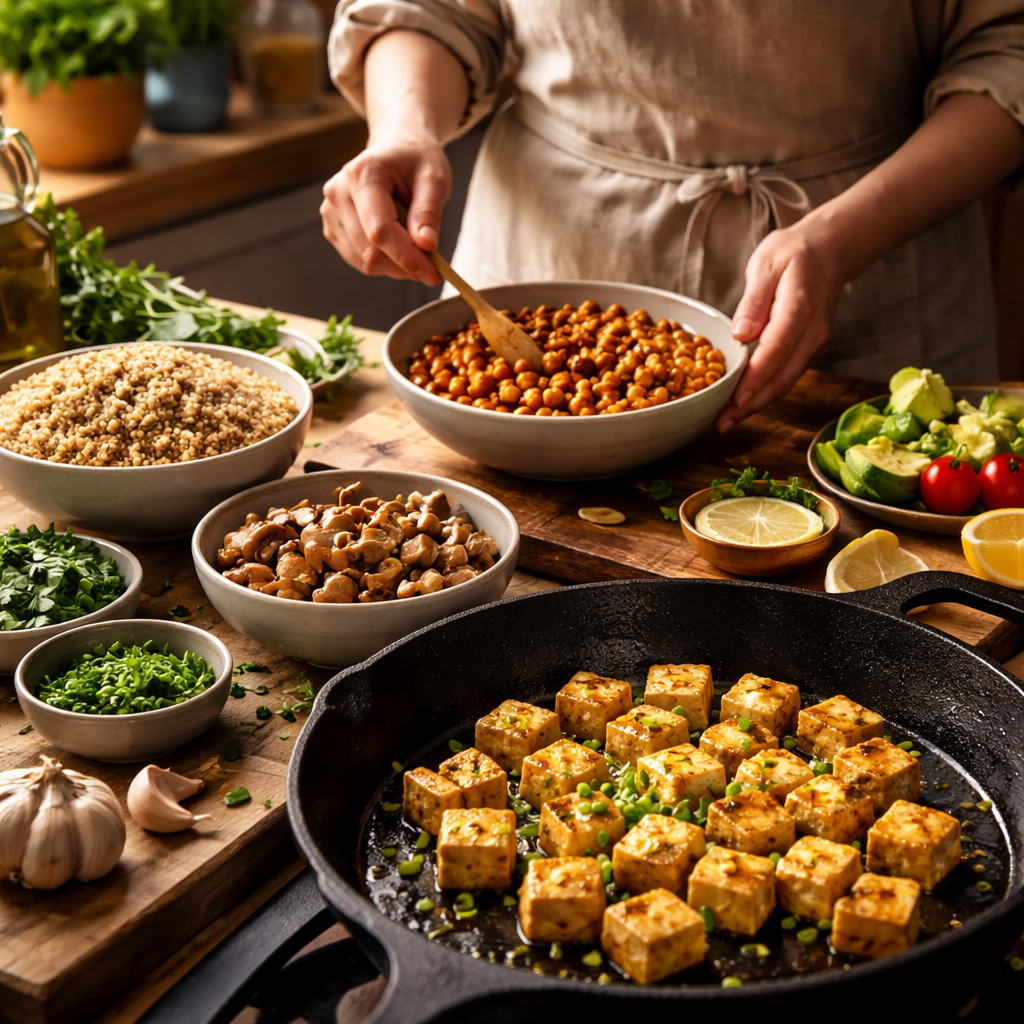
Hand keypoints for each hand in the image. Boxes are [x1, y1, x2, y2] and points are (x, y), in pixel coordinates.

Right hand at [320, 131, 449, 284]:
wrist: (397, 147)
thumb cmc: (416, 159)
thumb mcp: (434, 177)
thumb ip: (429, 211)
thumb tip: (426, 245)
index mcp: (361, 175)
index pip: (379, 231)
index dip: (407, 257)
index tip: (432, 273)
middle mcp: (338, 193)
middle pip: (370, 251)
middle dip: (404, 265)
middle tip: (432, 265)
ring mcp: (331, 212)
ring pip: (364, 261)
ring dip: (395, 266)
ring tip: (416, 248)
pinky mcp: (333, 228)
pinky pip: (359, 260)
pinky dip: (384, 263)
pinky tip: (398, 246)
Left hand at [714, 219, 846, 433]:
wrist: (831, 250)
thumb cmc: (794, 254)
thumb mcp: (766, 265)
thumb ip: (753, 301)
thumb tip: (740, 334)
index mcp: (800, 307)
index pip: (776, 349)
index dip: (755, 378)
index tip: (733, 400)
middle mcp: (813, 332)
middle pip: (782, 377)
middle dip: (750, 405)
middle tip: (719, 424)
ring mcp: (814, 344)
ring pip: (785, 382)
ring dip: (756, 405)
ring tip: (724, 421)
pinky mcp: (809, 350)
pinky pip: (786, 376)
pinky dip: (764, 393)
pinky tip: (741, 403)